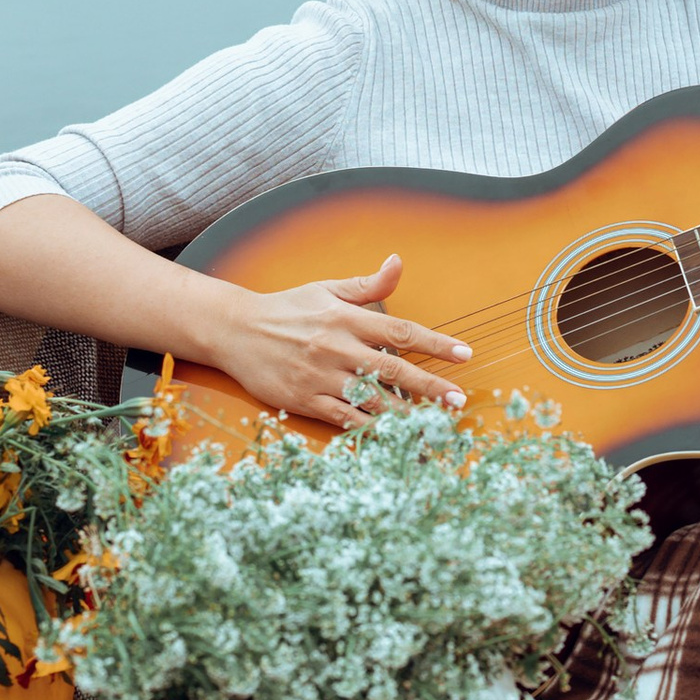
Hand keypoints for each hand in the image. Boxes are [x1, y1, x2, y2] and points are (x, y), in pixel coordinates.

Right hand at [196, 255, 470, 433]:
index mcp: (346, 318)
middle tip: (458, 401)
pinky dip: (368, 429)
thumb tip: (398, 262)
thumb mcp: (327, 290)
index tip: (464, 355)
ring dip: (405, 414)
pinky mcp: (305, 400)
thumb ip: (367, 284)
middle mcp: (337, 348)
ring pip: (371, 400)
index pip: (401, 331)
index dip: (435, 344)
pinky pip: (343, 418)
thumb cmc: (288, 309)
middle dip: (430, 387)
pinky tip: (391, 437)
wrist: (236, 330)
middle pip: (394, 370)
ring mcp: (321, 377)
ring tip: (432, 425)